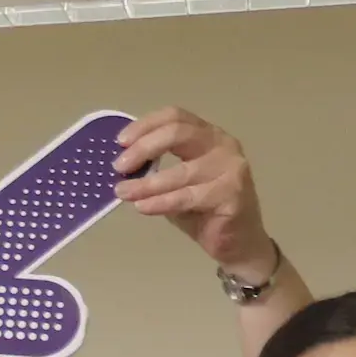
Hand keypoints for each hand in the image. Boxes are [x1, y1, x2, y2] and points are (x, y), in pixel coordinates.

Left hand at [115, 109, 274, 275]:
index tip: (120, 141)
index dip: (146, 125)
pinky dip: (160, 202)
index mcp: (207, 135)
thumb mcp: (173, 182)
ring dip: (146, 183)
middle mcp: (222, 145)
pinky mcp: (232, 194)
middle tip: (119, 167)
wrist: (236, 240)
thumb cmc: (201, 208)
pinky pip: (187, 197)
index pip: (176, 116)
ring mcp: (231, 168)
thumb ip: (155, 167)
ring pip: (181, 171)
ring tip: (123, 192)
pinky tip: (142, 207)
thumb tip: (120, 164)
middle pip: (179, 133)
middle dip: (144, 148)